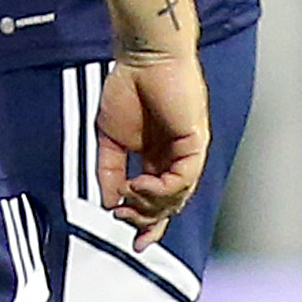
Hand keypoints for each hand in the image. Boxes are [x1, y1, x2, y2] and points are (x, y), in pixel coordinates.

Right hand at [96, 53, 211, 243]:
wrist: (142, 59)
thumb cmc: (126, 89)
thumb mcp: (109, 140)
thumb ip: (108, 172)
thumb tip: (107, 202)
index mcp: (157, 158)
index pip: (157, 201)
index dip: (146, 224)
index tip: (133, 242)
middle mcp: (175, 159)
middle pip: (169, 206)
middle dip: (145, 220)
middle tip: (122, 218)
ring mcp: (187, 153)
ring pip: (177, 198)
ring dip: (149, 205)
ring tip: (127, 195)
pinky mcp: (195, 144)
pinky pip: (182, 180)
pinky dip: (159, 189)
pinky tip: (137, 185)